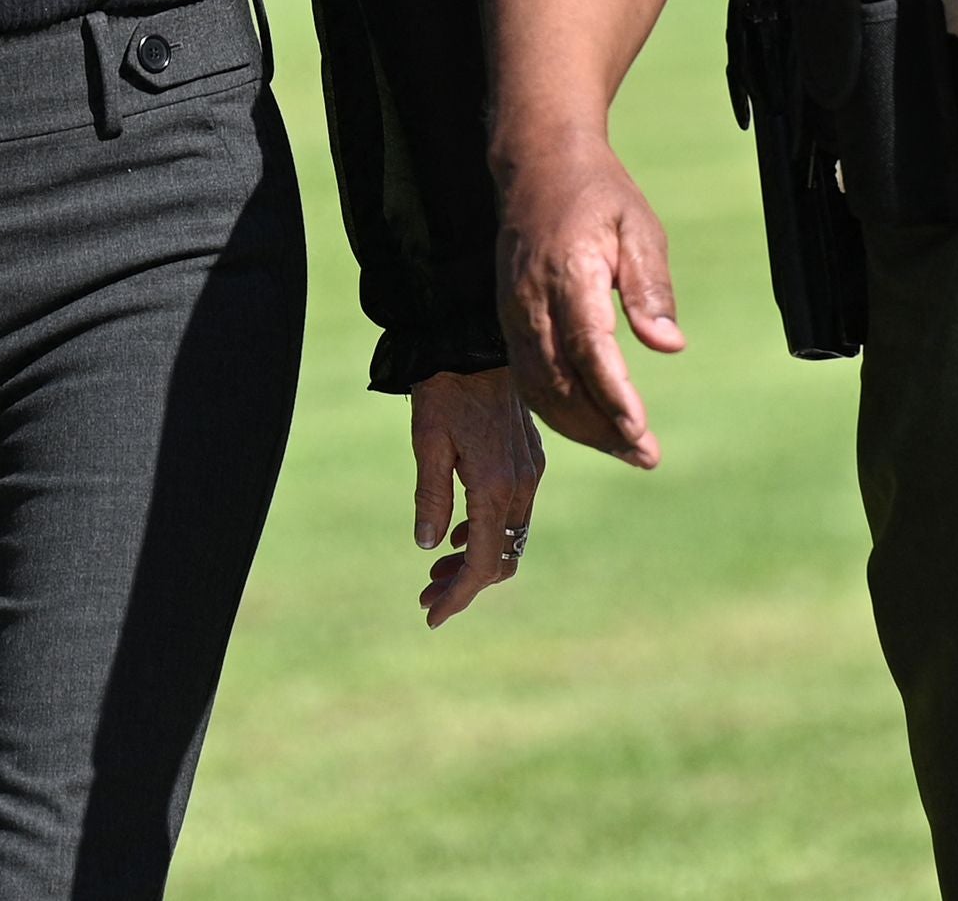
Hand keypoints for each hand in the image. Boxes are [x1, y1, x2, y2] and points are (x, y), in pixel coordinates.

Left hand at [411, 368, 543, 627]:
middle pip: (502, 558)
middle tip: (427, 594)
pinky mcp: (530, 459)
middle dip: (466, 584)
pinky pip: (516, 512)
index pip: (484, 564)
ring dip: (477, 560)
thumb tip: (429, 545)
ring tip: (436, 569)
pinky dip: (490, 533)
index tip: (432, 616)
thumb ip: (431, 497)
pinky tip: (461, 534)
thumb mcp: (427, 442)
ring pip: (510, 537)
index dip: (459, 596)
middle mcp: (522, 485)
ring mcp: (530, 472)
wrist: (474, 341)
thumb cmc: (444, 388)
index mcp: (495, 486)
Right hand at [497, 136, 681, 468]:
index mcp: (568, 272)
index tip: (640, 430)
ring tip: (628, 450)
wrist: (538, 164)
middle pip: (559, 381)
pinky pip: (529, 379)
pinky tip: (592, 426)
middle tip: (646, 456)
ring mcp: (513, 313)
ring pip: (539, 389)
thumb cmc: (598, 194)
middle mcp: (531, 300)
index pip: (588, 346)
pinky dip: (558, 412)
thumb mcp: (638, 226)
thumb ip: (650, 288)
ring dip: (581, 428)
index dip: (612, 393)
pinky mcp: (509, 321)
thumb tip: (669, 345)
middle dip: (602, 427)